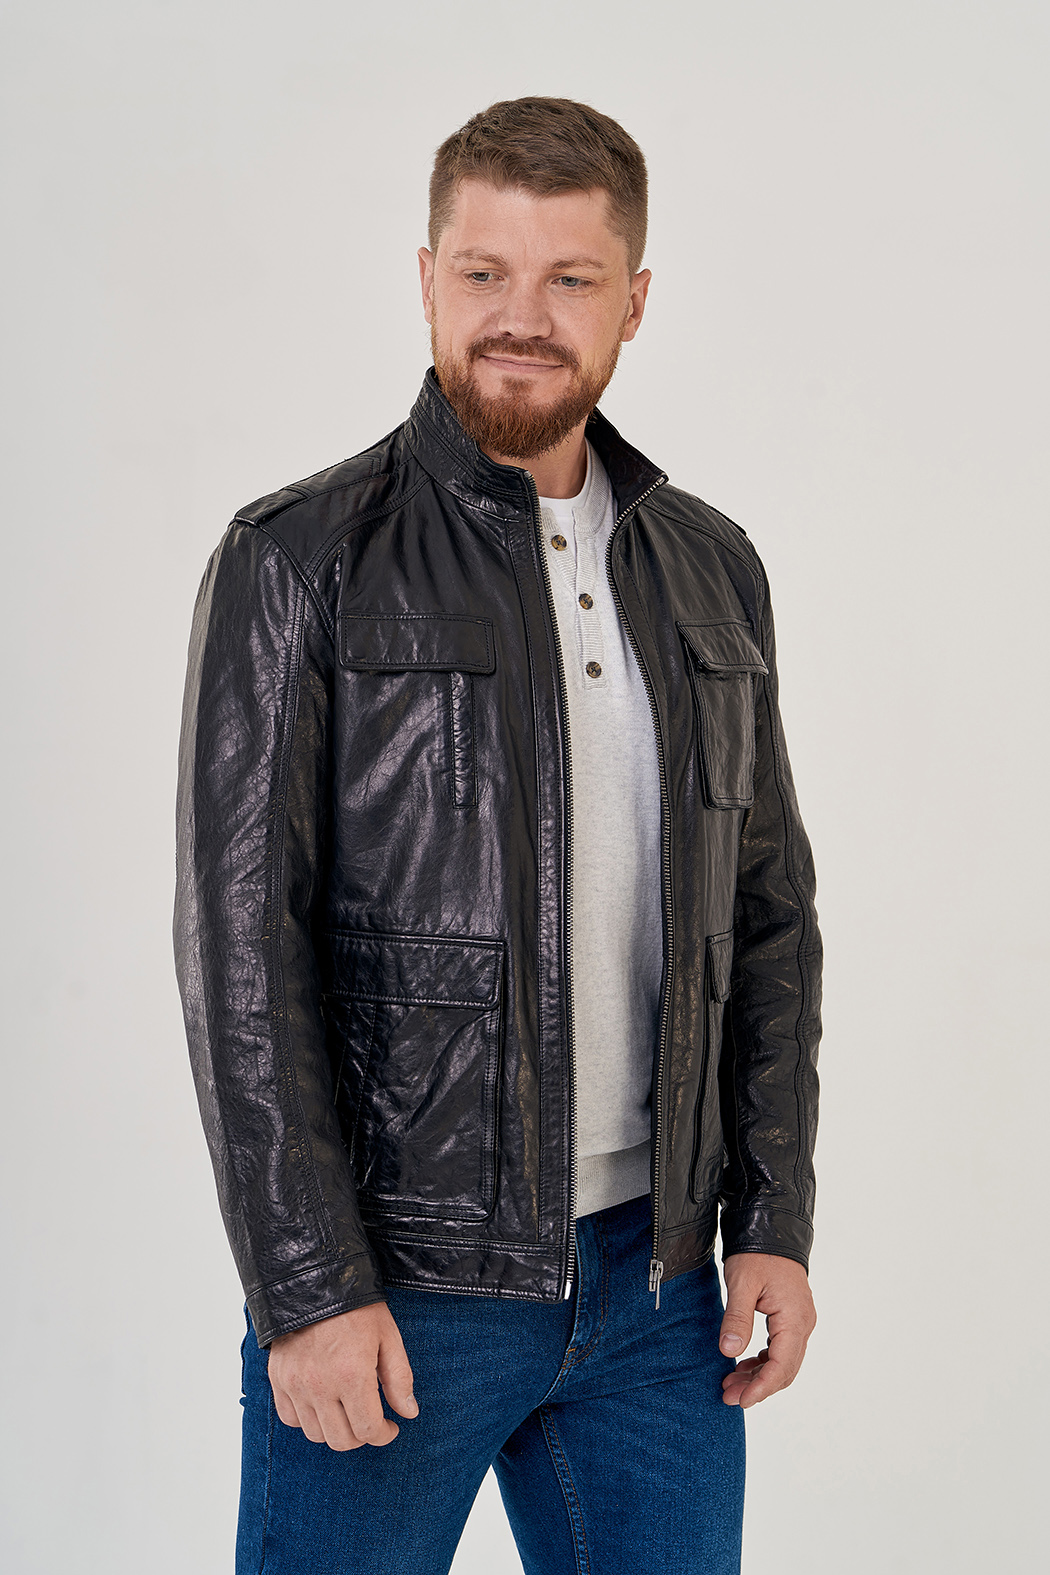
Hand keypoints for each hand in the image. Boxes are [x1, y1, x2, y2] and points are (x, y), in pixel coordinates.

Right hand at [267, 1301, 418, 1449]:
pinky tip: (322, 1403)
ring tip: (347, 1410)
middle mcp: (320, 1385)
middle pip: (341, 1440)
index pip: (368, 1430)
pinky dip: (307, 1419)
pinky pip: (290, 1418)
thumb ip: (399, 1378)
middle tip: (370, 1419)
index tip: (390, 1427)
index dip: (384, 1435)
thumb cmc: (357, 1307)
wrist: (315, 1281)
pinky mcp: (279, 1379)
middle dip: (362, 1435)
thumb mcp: (388, 1336)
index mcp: (352, 1375)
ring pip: (316, 1434)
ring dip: (335, 1430)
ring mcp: (295, 1384)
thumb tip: (408, 1413)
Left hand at [719, 1253, 815, 1408]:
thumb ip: (737, 1318)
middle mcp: (803, 1323)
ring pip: (783, 1361)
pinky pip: (781, 1349)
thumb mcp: (742, 1283)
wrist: (770, 1229)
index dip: (762, 1387)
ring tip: (730, 1385)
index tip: (741, 1400)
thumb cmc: (757, 1253)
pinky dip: (763, 1362)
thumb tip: (729, 1352)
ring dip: (759, 1376)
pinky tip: (742, 1366)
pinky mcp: (791, 1318)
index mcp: (795, 1318)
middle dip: (758, 1387)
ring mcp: (800, 1321)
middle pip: (785, 1369)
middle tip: (728, 1396)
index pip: (782, 1365)